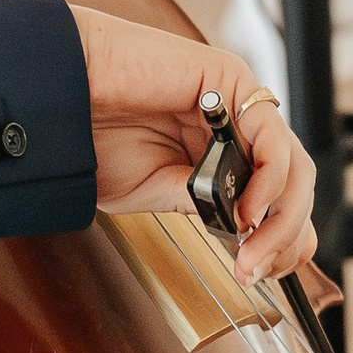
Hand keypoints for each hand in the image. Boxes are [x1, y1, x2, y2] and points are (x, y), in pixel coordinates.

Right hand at [69, 3, 318, 285]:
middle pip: (293, 186)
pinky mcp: (232, 79)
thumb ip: (204, 204)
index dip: (281, 240)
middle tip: (257, 270)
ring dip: (281, 218)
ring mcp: (237, 104)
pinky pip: (272, 136)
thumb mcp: (157, 191)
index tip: (261, 273)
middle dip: (285, 237)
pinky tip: (246, 210)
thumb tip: (249, 233)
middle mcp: (236, 128)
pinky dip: (269, 180)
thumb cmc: (94, 136)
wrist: (59, 98)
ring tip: (252, 250)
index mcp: (220, 154)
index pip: (277, 200)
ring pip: (293, 166)